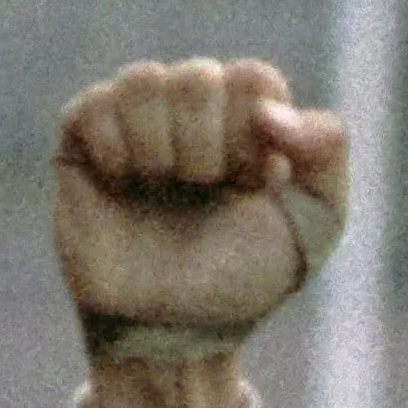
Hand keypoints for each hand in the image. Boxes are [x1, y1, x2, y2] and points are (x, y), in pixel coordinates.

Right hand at [52, 56, 346, 407]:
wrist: (174, 329)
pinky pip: (94, 105)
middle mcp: (189, 113)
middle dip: (206, 144)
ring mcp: (135, 123)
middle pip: (198, 78)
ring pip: (142, 80)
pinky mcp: (82, 142)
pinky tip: (122, 185)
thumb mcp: (313, 224)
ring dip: (160, 144)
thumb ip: (326, 152)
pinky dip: (115, 149)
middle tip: (203, 189)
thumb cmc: (243, 280)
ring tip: (162, 188)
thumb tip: (270, 110)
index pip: (252, 78)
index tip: (250, 184)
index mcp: (245, 121)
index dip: (252, 134)